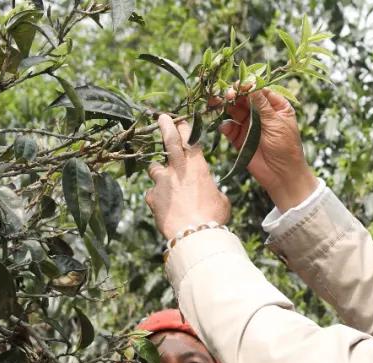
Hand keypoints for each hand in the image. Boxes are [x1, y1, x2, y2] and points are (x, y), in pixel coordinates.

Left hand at [145, 114, 230, 239]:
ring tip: (164, 181)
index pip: (190, 139)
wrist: (194, 235)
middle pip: (169, 140)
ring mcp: (162, 182)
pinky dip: (157, 198)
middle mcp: (177, 169)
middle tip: (161, 117)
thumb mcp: (220, 200)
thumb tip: (209, 192)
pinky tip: (164, 208)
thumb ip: (211, 190)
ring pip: (154, 168)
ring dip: (158, 171)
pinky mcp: (152, 197)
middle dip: (165, 126)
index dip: (185, 128)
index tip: (181, 121)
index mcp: (197, 166)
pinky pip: (152, 193)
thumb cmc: (213, 218)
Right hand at [217, 89, 316, 210]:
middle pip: (243, 98)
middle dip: (234, 95)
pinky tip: (225, 126)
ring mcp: (249, 126)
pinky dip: (225, 126)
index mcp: (275, 106)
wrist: (282, 175)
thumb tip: (251, 83)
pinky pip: (229, 128)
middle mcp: (261, 113)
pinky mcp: (240, 139)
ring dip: (225, 106)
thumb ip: (261, 104)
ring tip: (216, 104)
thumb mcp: (276, 122)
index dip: (248, 86)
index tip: (239, 85)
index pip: (259, 90)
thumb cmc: (286, 147)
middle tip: (227, 95)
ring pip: (234, 111)